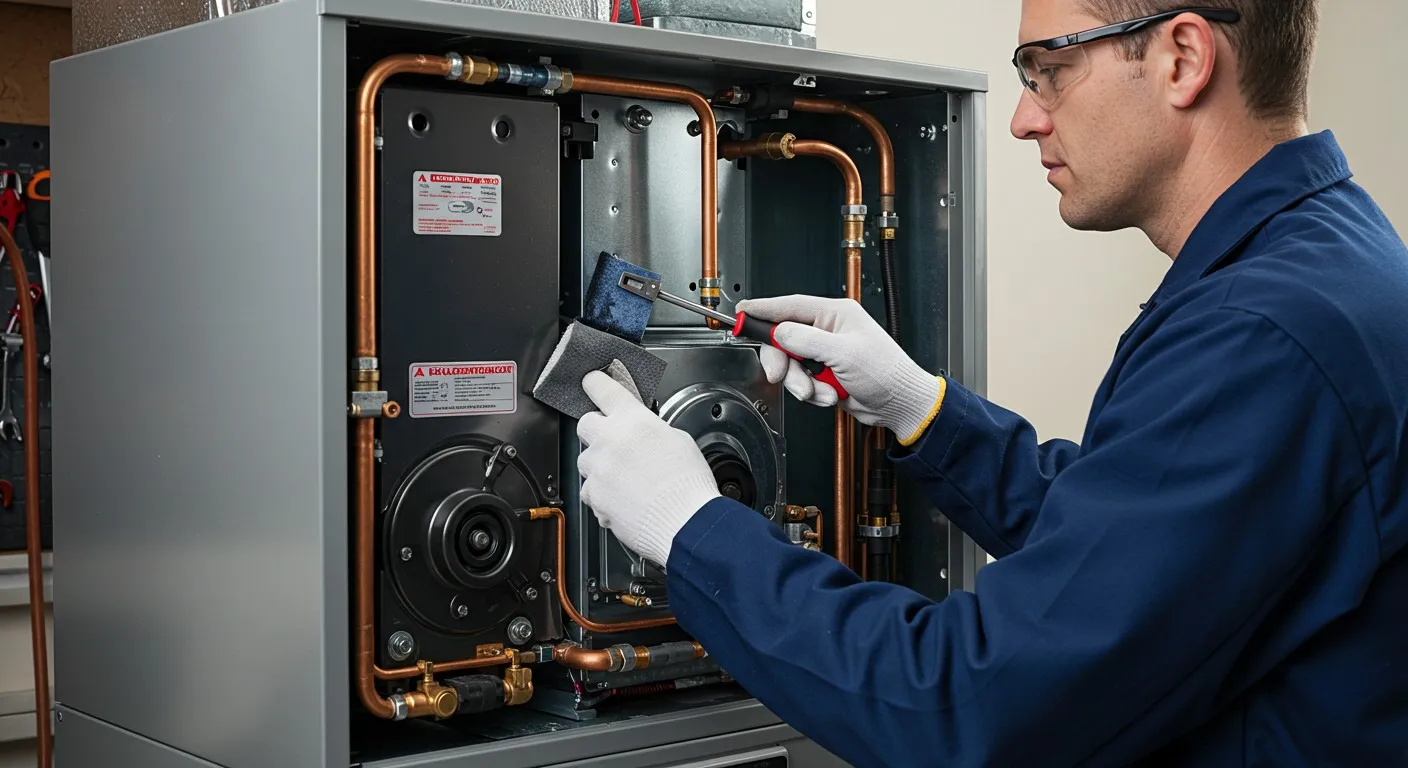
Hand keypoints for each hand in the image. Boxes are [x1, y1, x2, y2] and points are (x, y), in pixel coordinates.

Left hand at [576, 370, 721, 567]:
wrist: (685, 522)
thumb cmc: (687, 484)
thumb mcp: (678, 439)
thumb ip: (650, 429)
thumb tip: (641, 431)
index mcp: (633, 420)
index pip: (603, 388)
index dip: (595, 383)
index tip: (591, 382)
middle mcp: (610, 440)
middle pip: (585, 424)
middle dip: (597, 431)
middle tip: (615, 443)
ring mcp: (598, 468)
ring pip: (586, 460)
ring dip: (600, 466)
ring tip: (626, 479)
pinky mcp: (593, 495)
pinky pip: (589, 489)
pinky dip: (602, 493)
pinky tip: (623, 499)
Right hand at [735, 295, 943, 443]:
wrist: (900, 404)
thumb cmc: (886, 373)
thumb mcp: (843, 354)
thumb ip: (806, 341)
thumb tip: (779, 331)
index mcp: (835, 314)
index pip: (789, 306)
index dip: (762, 309)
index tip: (741, 312)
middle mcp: (828, 330)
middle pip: (784, 339)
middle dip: (782, 362)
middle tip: (779, 375)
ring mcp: (825, 352)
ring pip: (791, 364)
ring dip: (801, 383)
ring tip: (820, 391)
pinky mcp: (824, 373)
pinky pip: (802, 381)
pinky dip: (812, 392)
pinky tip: (829, 394)